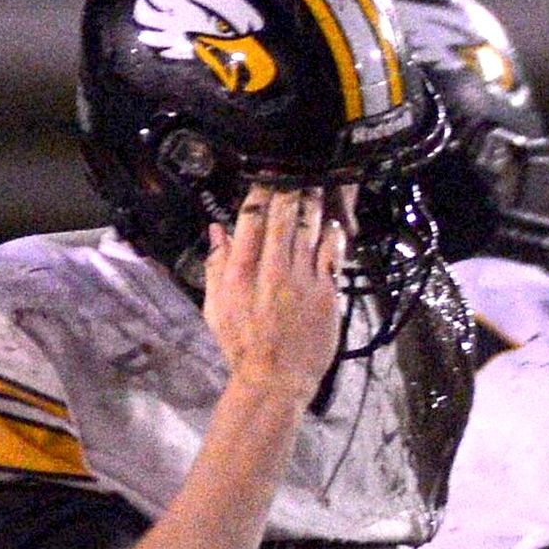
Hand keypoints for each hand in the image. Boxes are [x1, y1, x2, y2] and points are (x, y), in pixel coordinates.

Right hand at [200, 181, 346, 405]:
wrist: (275, 378)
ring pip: (311, 226)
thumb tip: (218, 230)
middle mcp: (271, 269)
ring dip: (315, 201)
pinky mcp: (327, 289)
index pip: (251, 218)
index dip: (260, 191)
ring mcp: (302, 278)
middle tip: (297, 169)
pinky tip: (332, 221)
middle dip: (291, 187)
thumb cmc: (240, 344)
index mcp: (240, 273)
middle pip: (284, 215)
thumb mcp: (215, 307)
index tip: (266, 174)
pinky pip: (333, 249)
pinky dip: (334, 231)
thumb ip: (216, 266)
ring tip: (317, 184)